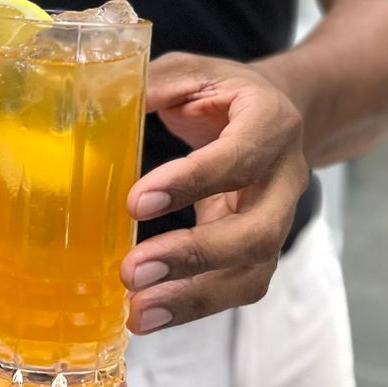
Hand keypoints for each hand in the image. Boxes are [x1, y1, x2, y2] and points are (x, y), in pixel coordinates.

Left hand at [120, 53, 309, 332]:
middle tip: (132, 271)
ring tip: (137, 313)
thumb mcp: (192, 72)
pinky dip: (194, 307)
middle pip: (257, 231)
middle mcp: (286, 178)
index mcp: (271, 122)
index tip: (136, 203)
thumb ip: (155, 84)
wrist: (278, 116)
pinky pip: (237, 288)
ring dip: (193, 297)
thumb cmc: (223, 93)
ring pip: (252, 272)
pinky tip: (149, 315)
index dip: (192, 182)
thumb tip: (101, 104)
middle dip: (193, 256)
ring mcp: (279, 220)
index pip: (239, 157)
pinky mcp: (261, 251)